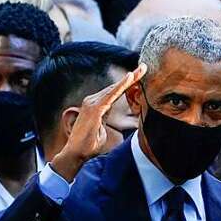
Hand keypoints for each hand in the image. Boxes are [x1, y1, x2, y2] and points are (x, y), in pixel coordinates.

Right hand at [50, 64, 145, 181]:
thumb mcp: (101, 129)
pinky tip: (130, 77)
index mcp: (95, 106)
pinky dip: (121, 86)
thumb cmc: (88, 145)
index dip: (126, 84)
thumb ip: (106, 119)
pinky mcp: (94, 108)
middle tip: (144, 67)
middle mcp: (92, 101)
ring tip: (141, 69)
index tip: (138, 75)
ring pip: (114, 88)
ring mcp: (92, 103)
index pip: (114, 92)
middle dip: (131, 77)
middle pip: (115, 87)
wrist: (75, 153)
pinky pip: (111, 95)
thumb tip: (110, 115)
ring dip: (129, 78)